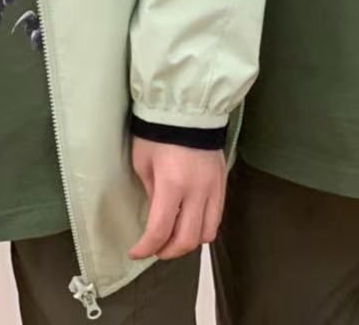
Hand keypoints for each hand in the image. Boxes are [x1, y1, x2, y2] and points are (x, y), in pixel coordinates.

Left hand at [128, 140, 225, 261]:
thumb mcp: (143, 161)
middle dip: (168, 251)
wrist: (188, 106)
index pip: (161, 230)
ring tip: (173, 237)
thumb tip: (155, 213)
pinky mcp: (223, 183)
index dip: (146, 248)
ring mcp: (214, 188)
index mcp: (172, 184)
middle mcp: (197, 191)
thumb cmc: (158, 131)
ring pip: (207, 233)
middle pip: (187, 239)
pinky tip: (190, 222)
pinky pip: (217, 217)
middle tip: (155, 248)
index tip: (135, 252)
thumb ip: (151, 191)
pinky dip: (203, 227)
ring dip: (188, 242)